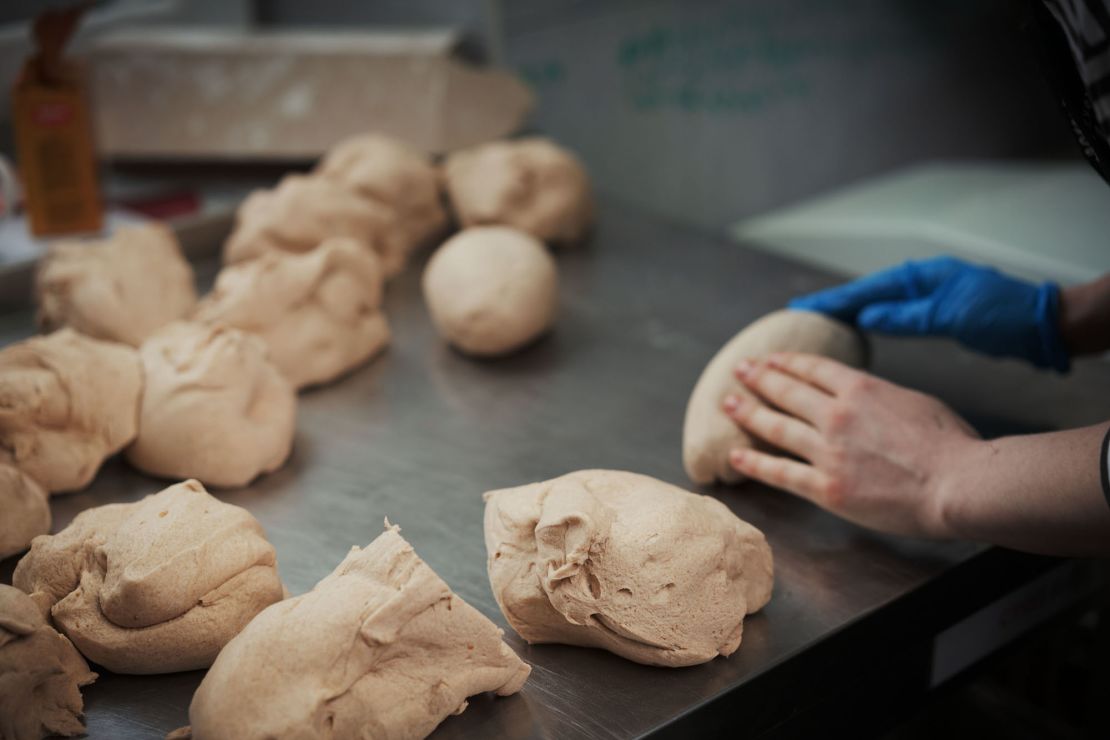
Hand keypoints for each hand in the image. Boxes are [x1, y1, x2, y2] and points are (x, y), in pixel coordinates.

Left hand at [723, 352, 980, 537]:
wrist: (958, 483)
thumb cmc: (952, 445)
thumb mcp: (916, 402)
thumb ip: (882, 398)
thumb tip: (867, 399)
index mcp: (862, 389)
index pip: (813, 369)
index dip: (786, 363)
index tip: (769, 359)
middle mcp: (837, 415)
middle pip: (787, 391)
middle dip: (759, 378)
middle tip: (739, 371)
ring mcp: (828, 451)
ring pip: (776, 427)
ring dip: (748, 413)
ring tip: (727, 404)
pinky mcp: (827, 487)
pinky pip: (781, 473)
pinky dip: (755, 462)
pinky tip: (736, 455)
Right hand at [788, 256, 1069, 370]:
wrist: (1045, 325)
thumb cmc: (1003, 316)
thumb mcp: (950, 316)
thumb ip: (906, 316)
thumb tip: (865, 319)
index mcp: (921, 277)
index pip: (865, 289)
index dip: (831, 300)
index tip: (800, 307)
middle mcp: (920, 283)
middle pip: (865, 294)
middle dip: (832, 304)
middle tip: (797, 315)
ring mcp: (928, 297)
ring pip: (877, 305)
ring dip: (848, 314)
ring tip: (819, 323)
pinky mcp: (937, 314)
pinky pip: (892, 316)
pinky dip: (870, 323)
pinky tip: (858, 331)